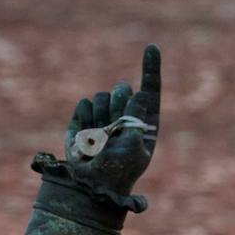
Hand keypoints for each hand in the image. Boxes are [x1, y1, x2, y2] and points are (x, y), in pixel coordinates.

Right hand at [61, 44, 161, 197]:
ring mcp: (103, 115)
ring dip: (99, 117)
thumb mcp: (134, 147)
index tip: (151, 47)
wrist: (90, 187)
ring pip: (101, 95)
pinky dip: (83, 119)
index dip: (151, 68)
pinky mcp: (83, 118)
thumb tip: (138, 92)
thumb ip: (136, 118)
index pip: (150, 90)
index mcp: (144, 122)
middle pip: (122, 89)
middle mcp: (124, 115)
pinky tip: (86, 138)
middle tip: (114, 127)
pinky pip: (84, 104)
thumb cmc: (117, 172)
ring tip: (98, 140)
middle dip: (117, 104)